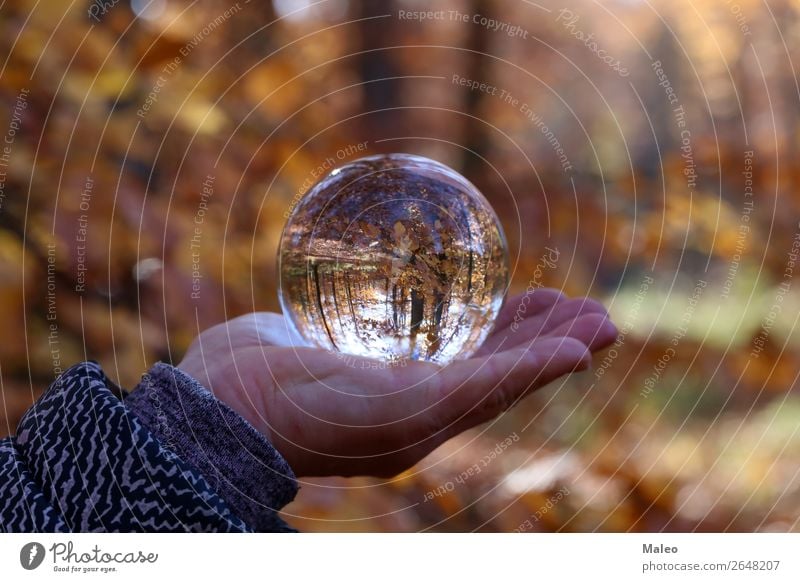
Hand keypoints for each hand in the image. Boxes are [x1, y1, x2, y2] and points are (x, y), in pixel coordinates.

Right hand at [177, 289, 616, 477]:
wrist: (227, 405)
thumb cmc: (318, 412)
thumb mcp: (415, 405)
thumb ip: (495, 383)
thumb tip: (578, 359)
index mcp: (433, 421)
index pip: (510, 385)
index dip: (557, 356)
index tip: (600, 324)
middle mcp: (414, 400)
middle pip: (493, 363)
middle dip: (543, 335)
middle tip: (588, 304)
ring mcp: (381, 371)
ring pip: (459, 342)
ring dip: (506, 320)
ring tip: (546, 293)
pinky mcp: (352, 342)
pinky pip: (410, 318)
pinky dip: (442, 299)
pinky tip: (457, 280)